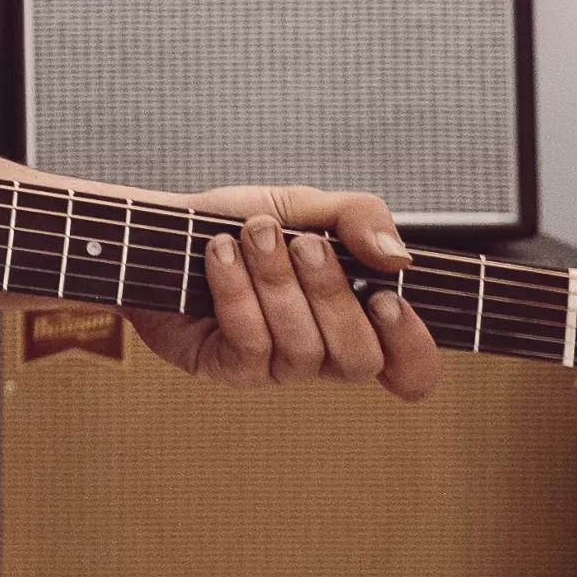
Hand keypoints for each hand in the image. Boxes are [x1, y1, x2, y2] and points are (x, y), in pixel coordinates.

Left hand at [124, 184, 441, 401]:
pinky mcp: (226, 368)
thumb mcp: (305, 205)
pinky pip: (249, 342)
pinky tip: (219, 253)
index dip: (413, 348)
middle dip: (332, 294)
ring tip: (253, 234)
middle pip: (357, 359)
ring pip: (302, 348)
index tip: (387, 299)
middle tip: (303, 245)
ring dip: (277, 281)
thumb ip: (360, 218)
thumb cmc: (240, 222)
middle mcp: (321, 353)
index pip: (411, 371)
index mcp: (356, 320)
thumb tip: (399, 258)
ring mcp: (274, 368)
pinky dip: (236, 289)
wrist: (163, 226)